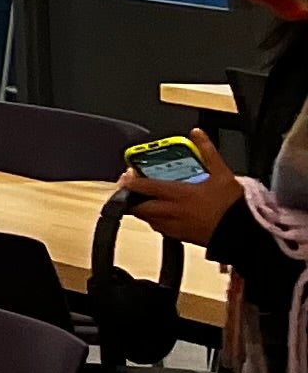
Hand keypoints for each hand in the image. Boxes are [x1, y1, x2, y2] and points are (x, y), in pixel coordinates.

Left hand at [115, 151, 241, 248]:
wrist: (246, 235)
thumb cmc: (234, 206)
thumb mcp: (222, 173)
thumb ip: (207, 151)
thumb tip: (197, 133)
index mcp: (178, 194)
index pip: (144, 187)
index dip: (130, 182)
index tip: (125, 176)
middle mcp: (173, 212)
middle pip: (139, 208)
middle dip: (131, 199)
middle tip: (131, 190)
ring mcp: (177, 227)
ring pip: (149, 220)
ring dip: (143, 211)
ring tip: (144, 201)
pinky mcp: (184, 238)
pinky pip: (162, 231)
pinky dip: (157, 222)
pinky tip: (163, 216)